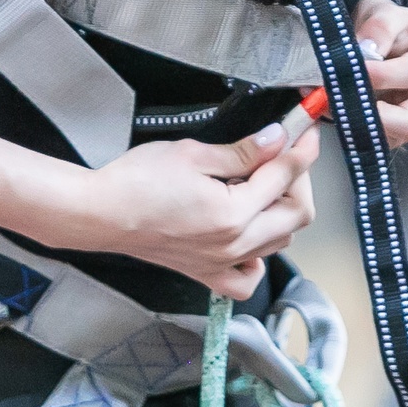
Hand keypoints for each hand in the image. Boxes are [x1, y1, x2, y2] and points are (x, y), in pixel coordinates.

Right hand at [75, 120, 322, 298]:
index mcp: (233, 213)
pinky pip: (249, 275)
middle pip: (296, 215)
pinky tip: (249, 233)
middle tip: (283, 153)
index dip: (301, 149)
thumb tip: (277, 140)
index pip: (285, 177)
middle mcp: (234, 245)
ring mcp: (222, 263)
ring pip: (280, 241)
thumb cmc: (137, 182)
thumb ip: (243, 151)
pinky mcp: (207, 272)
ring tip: (259, 184)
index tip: (306, 131)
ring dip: (281, 210)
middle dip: (298, 179)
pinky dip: (259, 257)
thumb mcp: (194, 153)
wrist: (101, 213)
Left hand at [352, 0, 407, 146]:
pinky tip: (345, 111)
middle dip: (377, 116)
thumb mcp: (385, 11)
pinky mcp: (406, 129)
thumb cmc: (392, 26)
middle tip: (343, 102)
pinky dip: (363, 130)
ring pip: (399, 136)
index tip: (354, 71)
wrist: (391, 39)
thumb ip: (380, 26)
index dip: (381, 75)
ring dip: (366, 125)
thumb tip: (367, 50)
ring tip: (338, 105)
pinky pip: (386, 140)